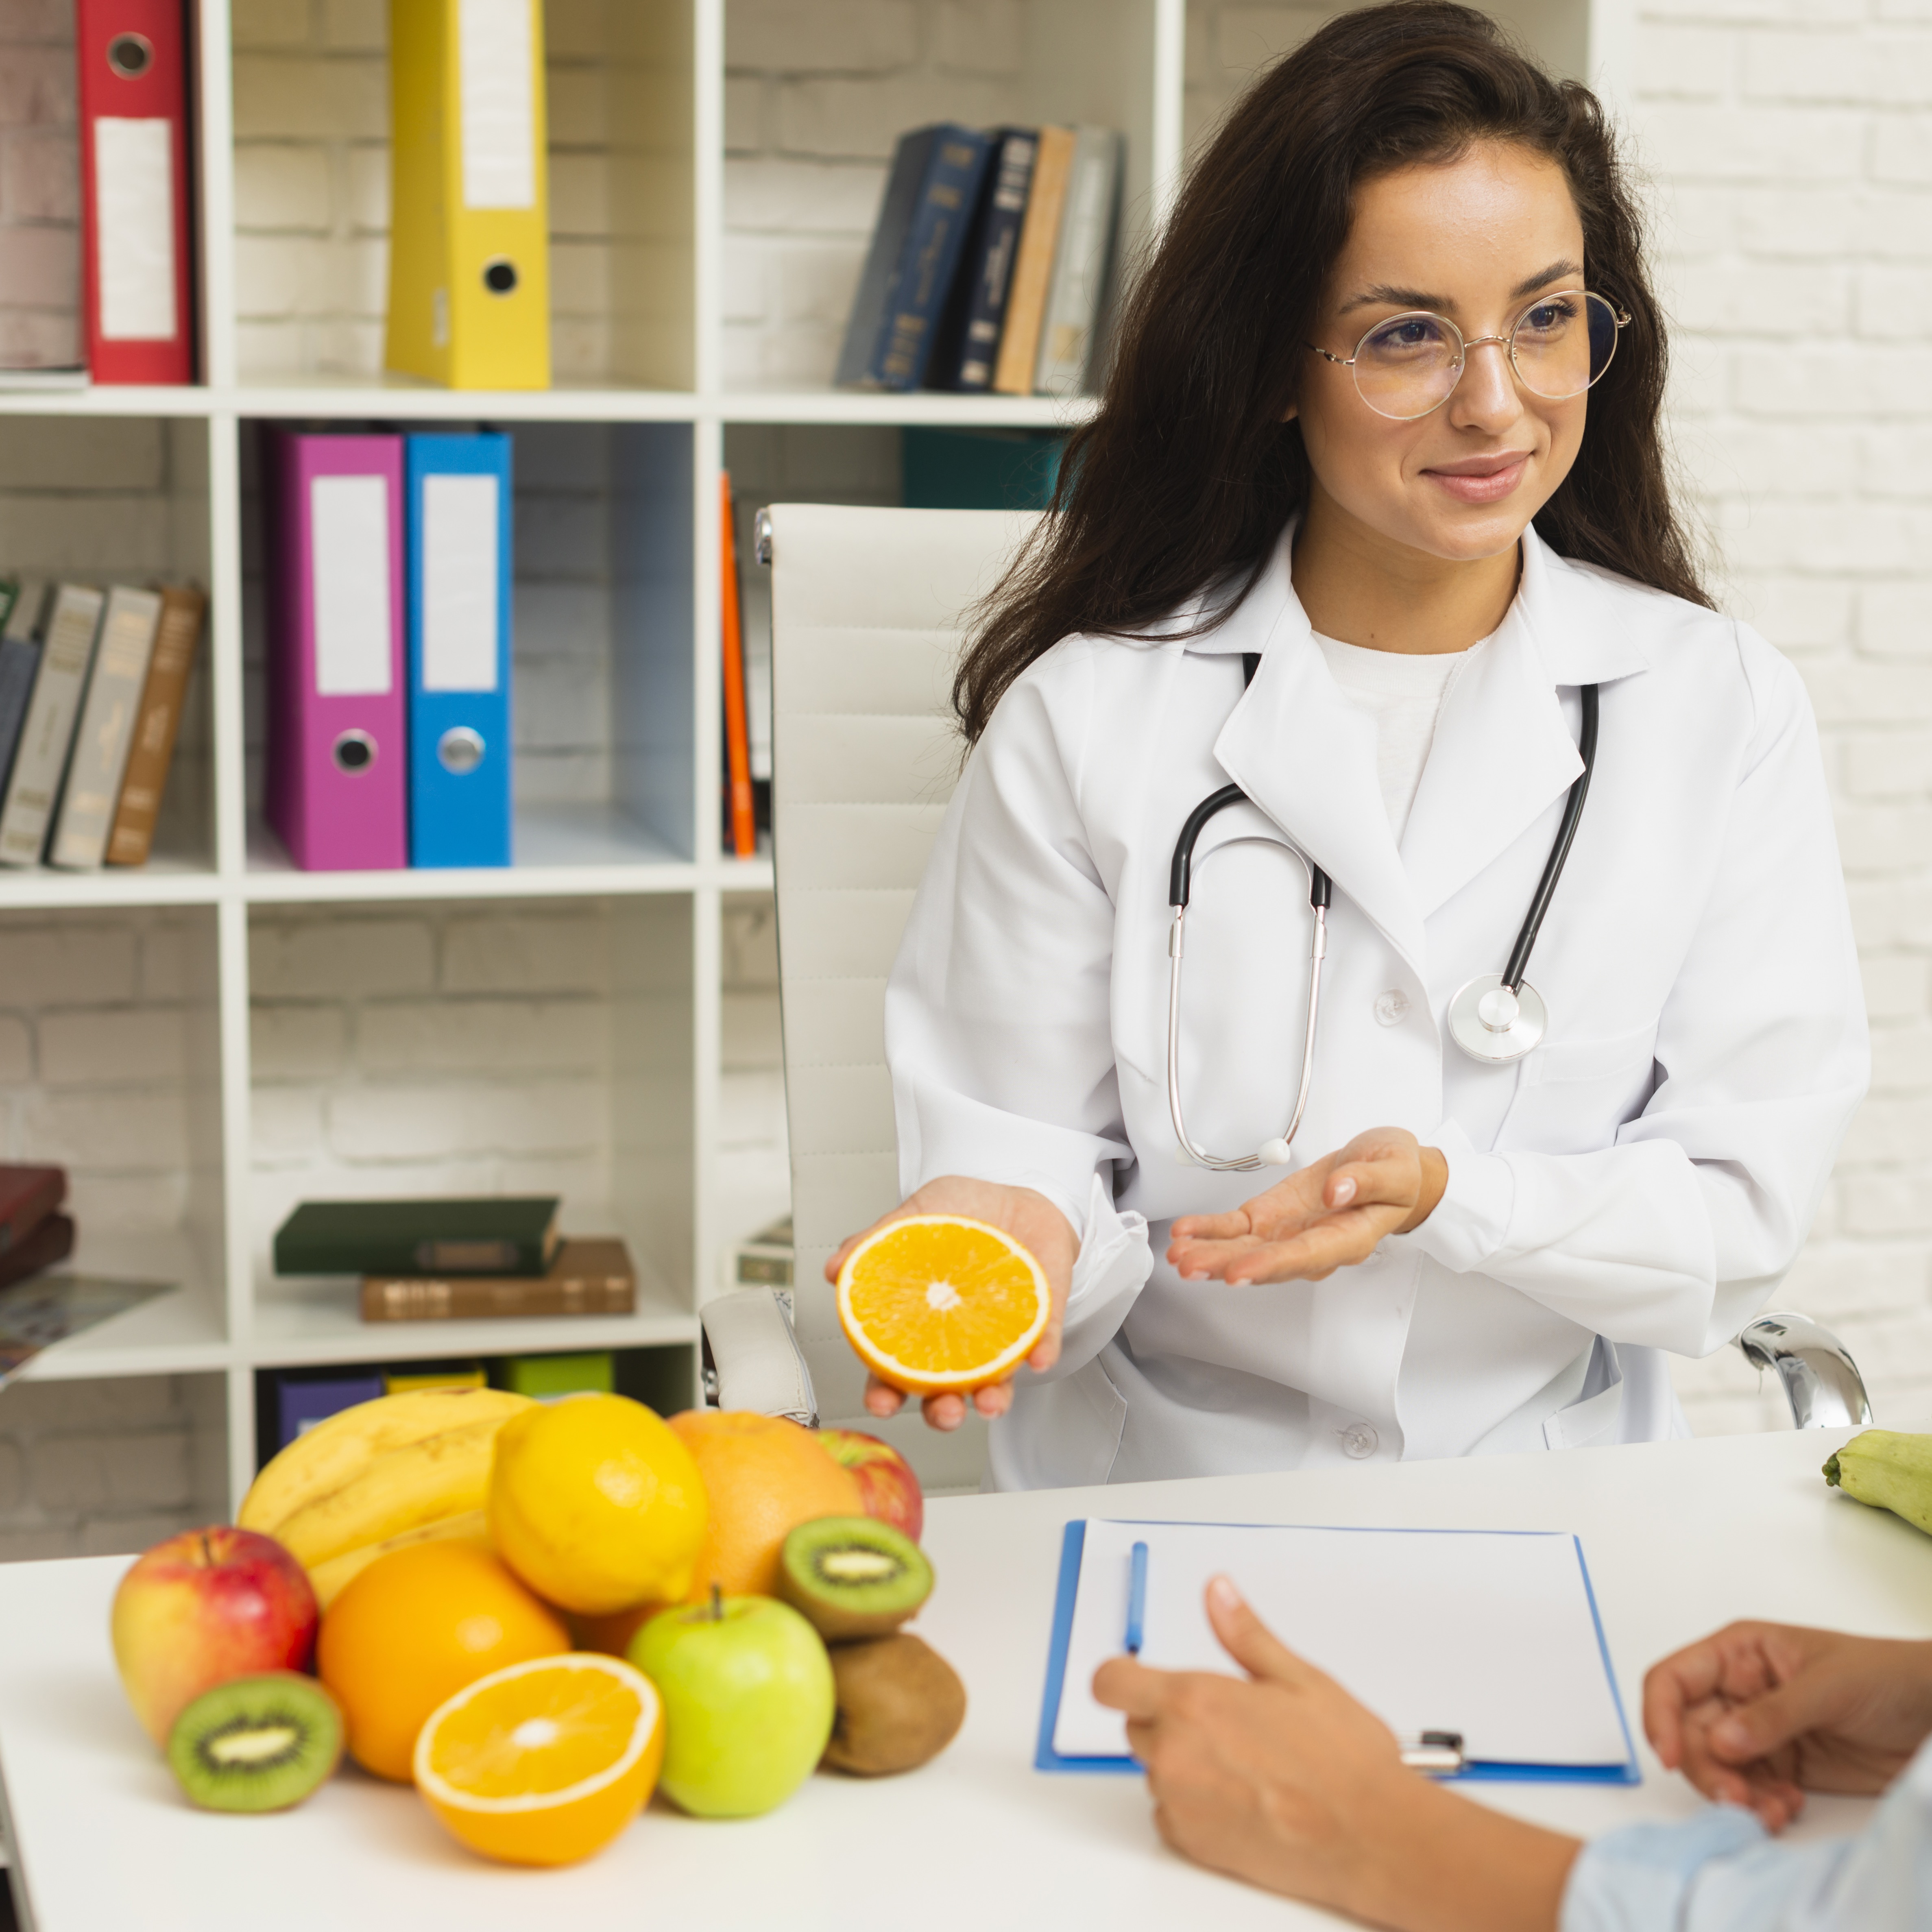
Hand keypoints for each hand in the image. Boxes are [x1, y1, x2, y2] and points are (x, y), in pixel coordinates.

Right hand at [825, 1176, 1074, 1433]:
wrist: (1014, 1197)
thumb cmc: (961, 1214)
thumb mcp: (912, 1219)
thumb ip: (874, 1243)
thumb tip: (834, 1270)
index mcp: (923, 1327)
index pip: (898, 1372)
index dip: (886, 1393)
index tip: (882, 1402)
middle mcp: (961, 1342)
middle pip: (945, 1393)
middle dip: (942, 1412)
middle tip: (942, 1410)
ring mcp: (1000, 1336)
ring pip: (995, 1382)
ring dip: (992, 1399)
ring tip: (988, 1401)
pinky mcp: (1040, 1320)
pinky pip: (1042, 1343)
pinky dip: (1041, 1353)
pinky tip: (1038, 1359)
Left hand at [1092, 1576, 1577, 1931]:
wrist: (1372, 1837)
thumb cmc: (1343, 1762)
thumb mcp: (1299, 1677)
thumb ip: (1244, 1633)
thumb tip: (1218, 1593)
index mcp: (1195, 1701)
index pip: (1110, 1682)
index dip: (1121, 1675)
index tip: (1137, 1675)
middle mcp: (1176, 1752)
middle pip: (1136, 1724)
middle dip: (1168, 1717)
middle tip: (1225, 1722)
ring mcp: (1181, 1802)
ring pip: (1156, 1769)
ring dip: (1184, 1762)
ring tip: (1245, 1764)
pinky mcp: (1192, 1843)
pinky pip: (1171, 1813)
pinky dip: (1194, 1805)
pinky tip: (1241, 1798)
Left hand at [1166, 1126, 1447, 1283]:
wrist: (1385, 1167)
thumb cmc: (1396, 1171)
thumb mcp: (1395, 1167)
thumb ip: (1367, 1180)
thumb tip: (1335, 1190)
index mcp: (1348, 1239)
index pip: (1306, 1257)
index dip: (1270, 1266)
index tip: (1239, 1272)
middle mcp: (1312, 1246)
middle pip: (1266, 1262)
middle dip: (1226, 1267)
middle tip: (1191, 1266)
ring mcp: (1288, 1234)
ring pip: (1245, 1251)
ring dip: (1210, 1254)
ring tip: (1177, 1255)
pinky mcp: (1271, 1217)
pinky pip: (1237, 1229)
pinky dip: (1210, 1230)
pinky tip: (1185, 1232)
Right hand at [1644, 1622, 1931, 1830]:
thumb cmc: (1886, 1676)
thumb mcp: (1828, 1686)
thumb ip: (1772, 1715)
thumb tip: (1720, 1742)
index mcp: (1738, 1654)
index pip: (1674, 1680)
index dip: (1660, 1716)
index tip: (1669, 1757)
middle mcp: (1738, 1691)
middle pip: (1690, 1734)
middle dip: (1707, 1770)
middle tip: (1736, 1799)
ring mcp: (1759, 1732)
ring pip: (1717, 1769)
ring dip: (1735, 1795)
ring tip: (1771, 1811)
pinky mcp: (1782, 1767)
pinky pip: (1750, 1791)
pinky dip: (1760, 1807)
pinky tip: (1788, 1808)